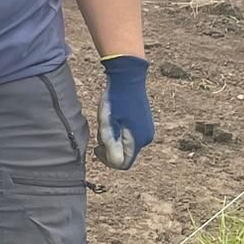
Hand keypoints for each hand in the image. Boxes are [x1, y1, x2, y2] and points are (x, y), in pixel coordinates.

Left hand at [96, 55, 152, 169]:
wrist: (128, 78)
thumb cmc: (115, 100)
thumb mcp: (108, 123)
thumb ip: (111, 145)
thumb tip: (116, 163)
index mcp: (138, 140)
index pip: (123, 164)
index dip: (107, 160)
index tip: (97, 148)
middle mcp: (146, 138)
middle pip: (124, 154)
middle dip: (109, 147)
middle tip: (101, 131)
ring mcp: (146, 130)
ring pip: (125, 144)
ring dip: (113, 139)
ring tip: (107, 122)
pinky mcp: (144, 123)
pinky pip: (129, 135)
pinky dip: (118, 132)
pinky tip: (113, 118)